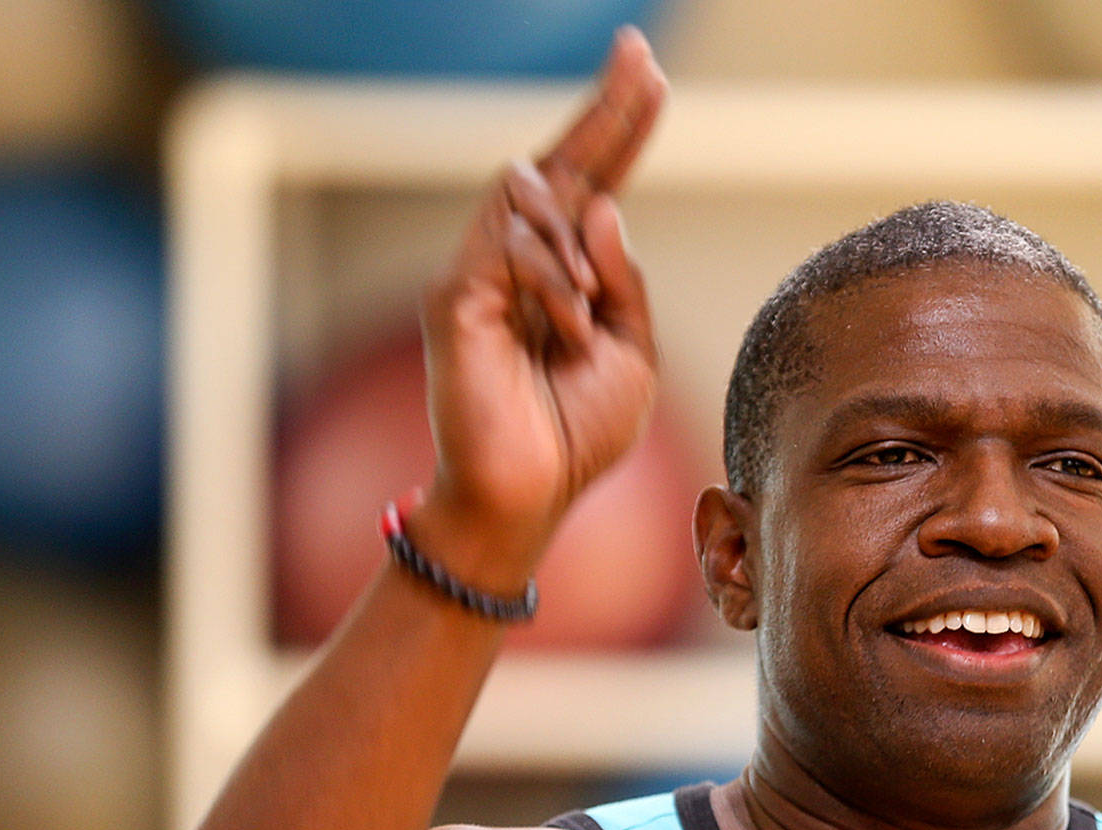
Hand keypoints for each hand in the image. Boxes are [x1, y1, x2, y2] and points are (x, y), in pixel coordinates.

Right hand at [413, 27, 666, 590]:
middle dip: (605, 112)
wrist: (529, 498)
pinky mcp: (457, 296)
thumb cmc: (577, 435)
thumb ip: (624, 281)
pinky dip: (554, 286)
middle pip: (561, 165)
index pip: (592, 184)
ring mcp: (482, 274)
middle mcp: (519, 263)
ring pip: (533, 197)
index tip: (643, 69)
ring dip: (576, 250)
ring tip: (586, 320)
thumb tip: (605, 205)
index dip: (617, 126)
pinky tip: (565, 331)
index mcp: (565, 275)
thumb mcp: (631, 353)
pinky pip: (511, 249)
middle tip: (639, 58)